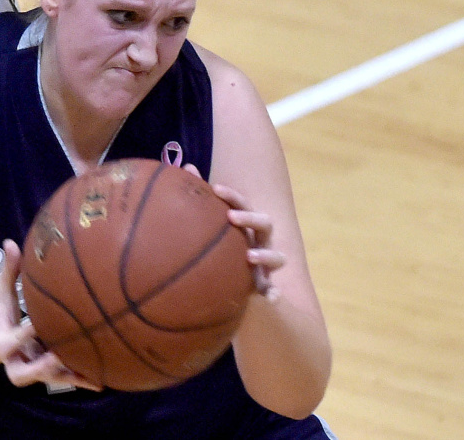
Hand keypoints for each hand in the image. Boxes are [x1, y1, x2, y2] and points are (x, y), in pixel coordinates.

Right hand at [0, 240, 100, 390]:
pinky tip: (101, 379)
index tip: (36, 324)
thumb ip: (8, 269)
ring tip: (92, 374)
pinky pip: (62, 378)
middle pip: (21, 374)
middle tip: (57, 356)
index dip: (22, 335)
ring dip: (67, 377)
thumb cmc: (1, 307)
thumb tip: (10, 241)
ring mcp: (30, 368)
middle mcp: (14, 360)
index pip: (10, 342)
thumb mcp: (1, 288)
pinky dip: (80, 379)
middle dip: (39, 368)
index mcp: (1, 340)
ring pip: (47, 380)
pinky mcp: (44, 372)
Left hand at [211, 183, 284, 299]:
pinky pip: (274, 289)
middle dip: (250, 218)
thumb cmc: (222, 239)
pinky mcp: (266, 282)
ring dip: (266, 255)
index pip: (242, 203)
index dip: (232, 196)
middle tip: (231, 217)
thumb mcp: (213, 219)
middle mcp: (260, 238)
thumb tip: (186, 166)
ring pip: (277, 256)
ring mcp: (267, 260)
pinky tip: (271, 298)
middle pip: (264, 223)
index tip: (216, 189)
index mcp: (246, 221)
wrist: (234, 272)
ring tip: (250, 256)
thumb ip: (202, 196)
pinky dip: (275, 292)